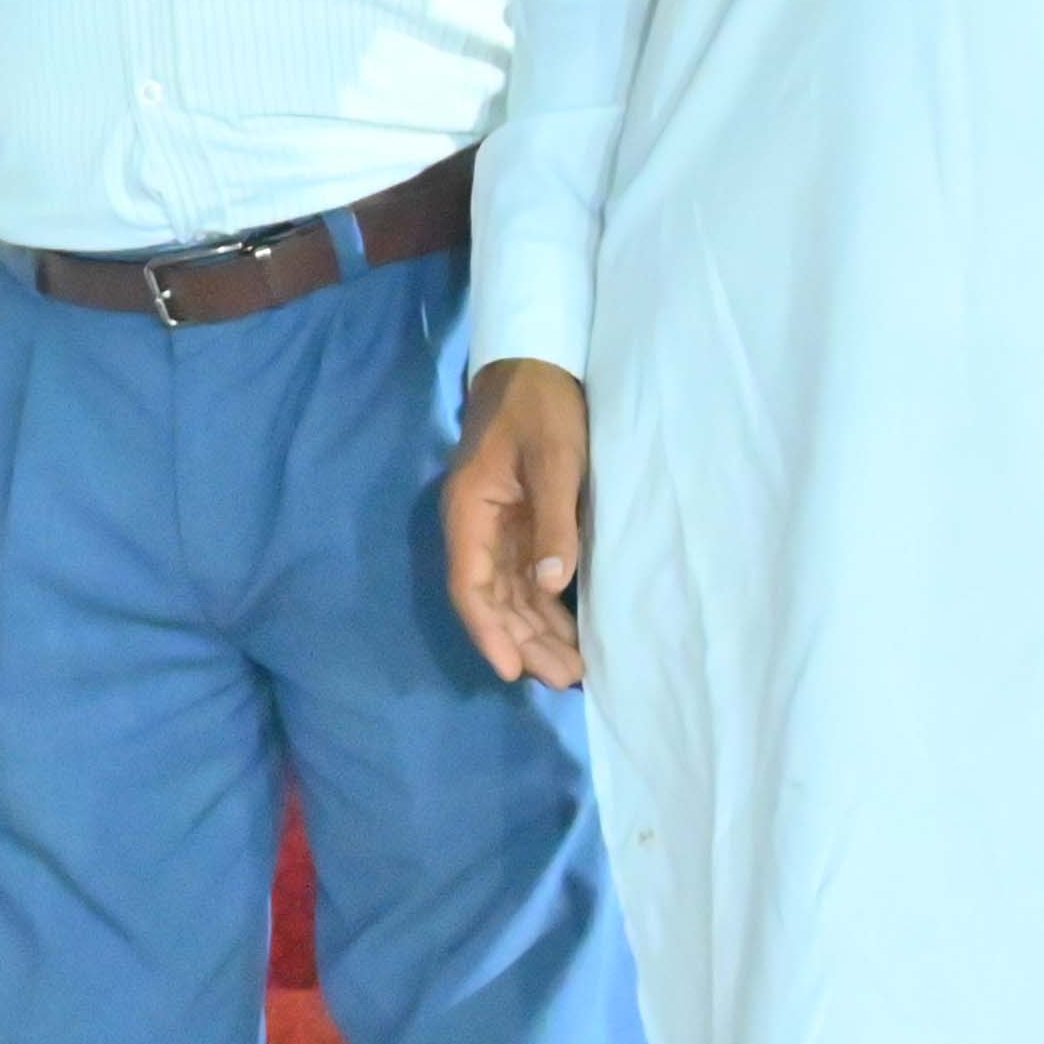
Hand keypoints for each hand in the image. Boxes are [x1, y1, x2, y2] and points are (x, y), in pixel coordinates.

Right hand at [445, 360, 593, 687]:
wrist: (536, 362)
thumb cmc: (540, 405)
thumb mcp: (555, 459)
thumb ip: (554, 521)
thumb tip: (551, 585)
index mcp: (470, 511)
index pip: (470, 585)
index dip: (488, 631)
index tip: (509, 671)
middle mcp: (477, 528)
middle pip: (492, 600)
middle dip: (523, 643)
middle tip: (564, 680)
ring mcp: (498, 528)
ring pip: (510, 595)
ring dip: (536, 633)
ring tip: (573, 671)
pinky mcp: (521, 524)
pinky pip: (528, 579)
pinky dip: (546, 609)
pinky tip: (571, 634)